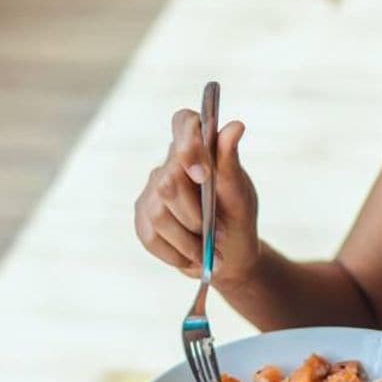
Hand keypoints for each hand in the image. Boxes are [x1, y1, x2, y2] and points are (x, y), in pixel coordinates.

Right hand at [133, 108, 260, 286]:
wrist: (229, 255)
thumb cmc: (237, 217)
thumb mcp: (240, 192)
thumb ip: (231, 161)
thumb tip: (236, 126)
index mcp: (197, 148)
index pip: (182, 123)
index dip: (188, 144)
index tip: (203, 175)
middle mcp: (169, 165)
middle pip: (168, 183)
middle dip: (193, 214)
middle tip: (216, 232)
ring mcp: (151, 192)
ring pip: (159, 214)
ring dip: (187, 241)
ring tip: (207, 253)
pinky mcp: (142, 218)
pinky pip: (150, 236)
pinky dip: (175, 253)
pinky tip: (191, 258)